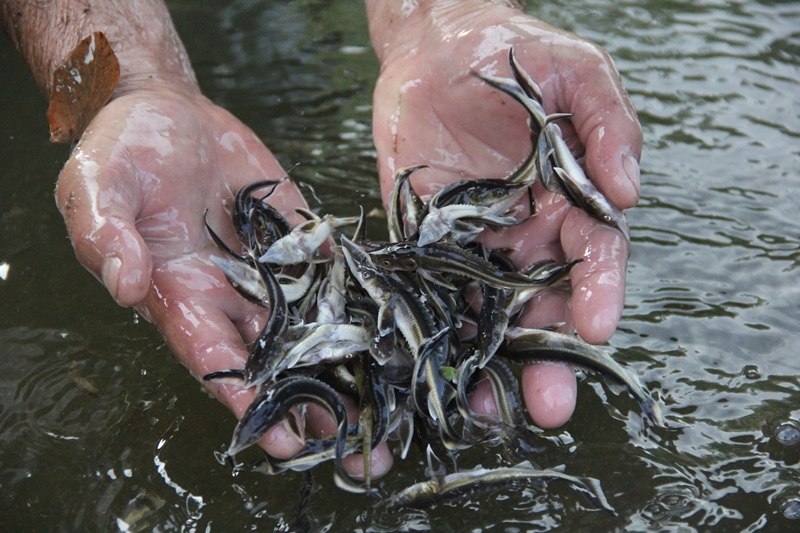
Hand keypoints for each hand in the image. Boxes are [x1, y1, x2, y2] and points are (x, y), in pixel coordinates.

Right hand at [54, 85, 393, 476]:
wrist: (168, 114)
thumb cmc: (122, 152)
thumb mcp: (99, 188)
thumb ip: (108, 236)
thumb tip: (125, 285)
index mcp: (179, 295)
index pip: (214, 360)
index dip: (246, 400)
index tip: (281, 439)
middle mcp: (229, 296)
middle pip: (274, 362)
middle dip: (311, 405)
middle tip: (355, 447)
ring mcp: (270, 271)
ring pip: (312, 331)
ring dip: (348, 368)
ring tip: (390, 406)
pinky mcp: (299, 241)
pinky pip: (334, 276)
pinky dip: (364, 303)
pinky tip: (401, 330)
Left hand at [368, 0, 642, 427]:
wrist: (432, 47)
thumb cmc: (513, 52)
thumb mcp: (573, 71)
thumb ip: (607, 123)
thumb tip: (630, 188)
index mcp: (568, 202)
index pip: (593, 257)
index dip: (598, 292)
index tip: (596, 326)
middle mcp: (525, 235)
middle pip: (543, 307)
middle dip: (549, 358)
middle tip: (551, 405)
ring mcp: (473, 244)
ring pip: (488, 315)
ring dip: (490, 362)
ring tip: (485, 409)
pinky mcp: (423, 243)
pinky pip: (430, 291)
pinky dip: (431, 331)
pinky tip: (428, 366)